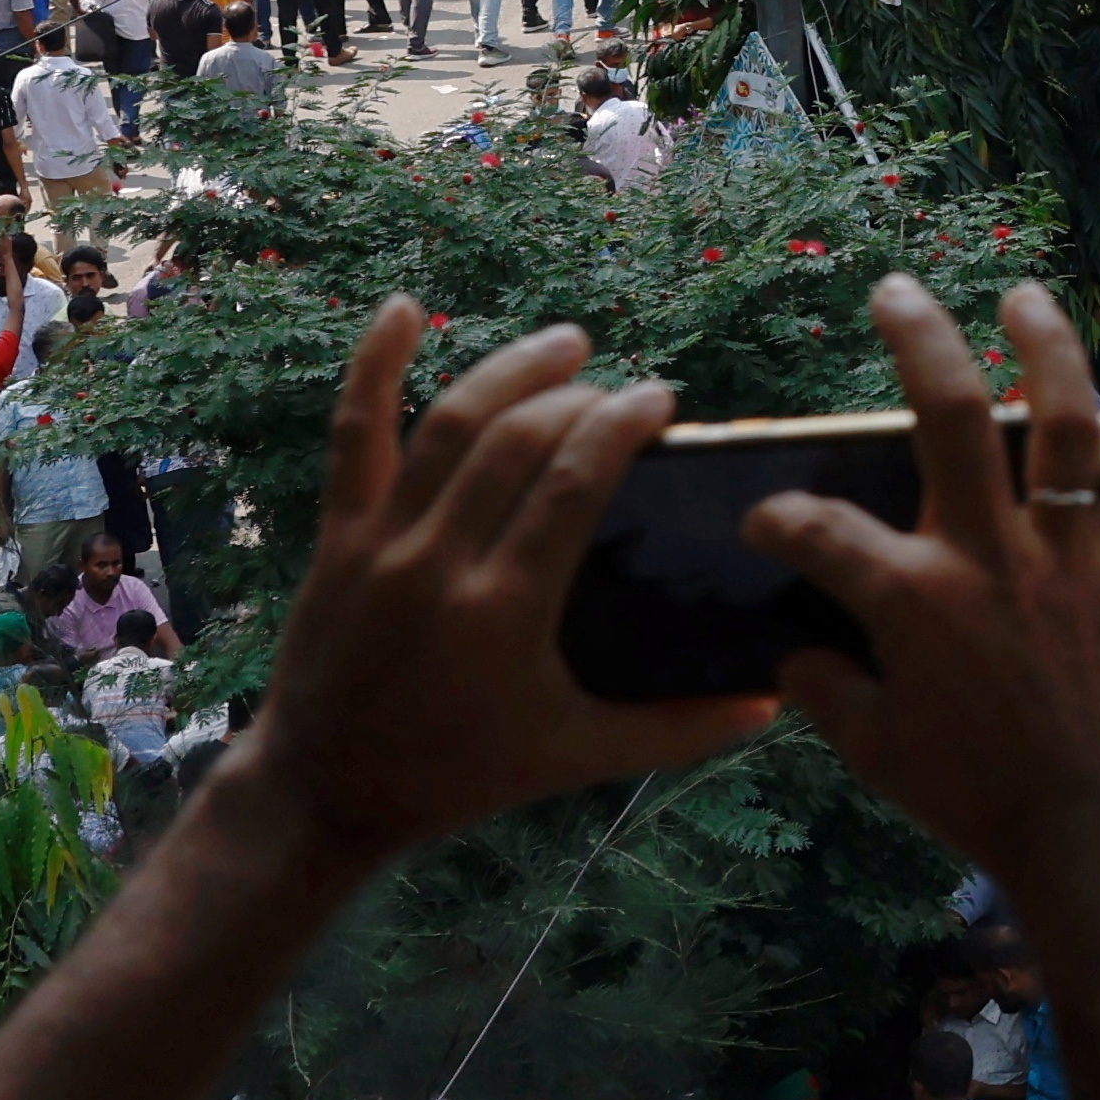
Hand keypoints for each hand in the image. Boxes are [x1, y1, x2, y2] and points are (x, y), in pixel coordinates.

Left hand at [216, 302, 775, 862]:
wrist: (326, 789)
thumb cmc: (460, 775)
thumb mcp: (575, 759)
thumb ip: (679, 728)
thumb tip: (774, 698)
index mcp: (505, 611)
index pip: (572, 484)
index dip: (619, 425)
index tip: (659, 399)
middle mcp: (439, 563)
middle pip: (517, 441)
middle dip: (579, 398)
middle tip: (623, 393)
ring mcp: (380, 542)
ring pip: (448, 424)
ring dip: (510, 370)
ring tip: (565, 343)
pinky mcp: (338, 535)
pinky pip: (355, 436)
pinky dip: (374, 366)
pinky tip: (399, 309)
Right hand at [757, 278, 1099, 908]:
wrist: (1090, 825)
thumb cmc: (973, 793)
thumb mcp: (870, 749)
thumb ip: (822, 688)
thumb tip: (794, 650)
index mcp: (913, 599)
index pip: (817, 529)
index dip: (778, 518)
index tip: (764, 522)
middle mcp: (990, 553)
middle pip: (950, 413)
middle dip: (917, 339)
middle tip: (895, 290)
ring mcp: (1067, 551)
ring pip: (1062, 418)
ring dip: (1042, 346)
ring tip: (1022, 294)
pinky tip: (1098, 422)